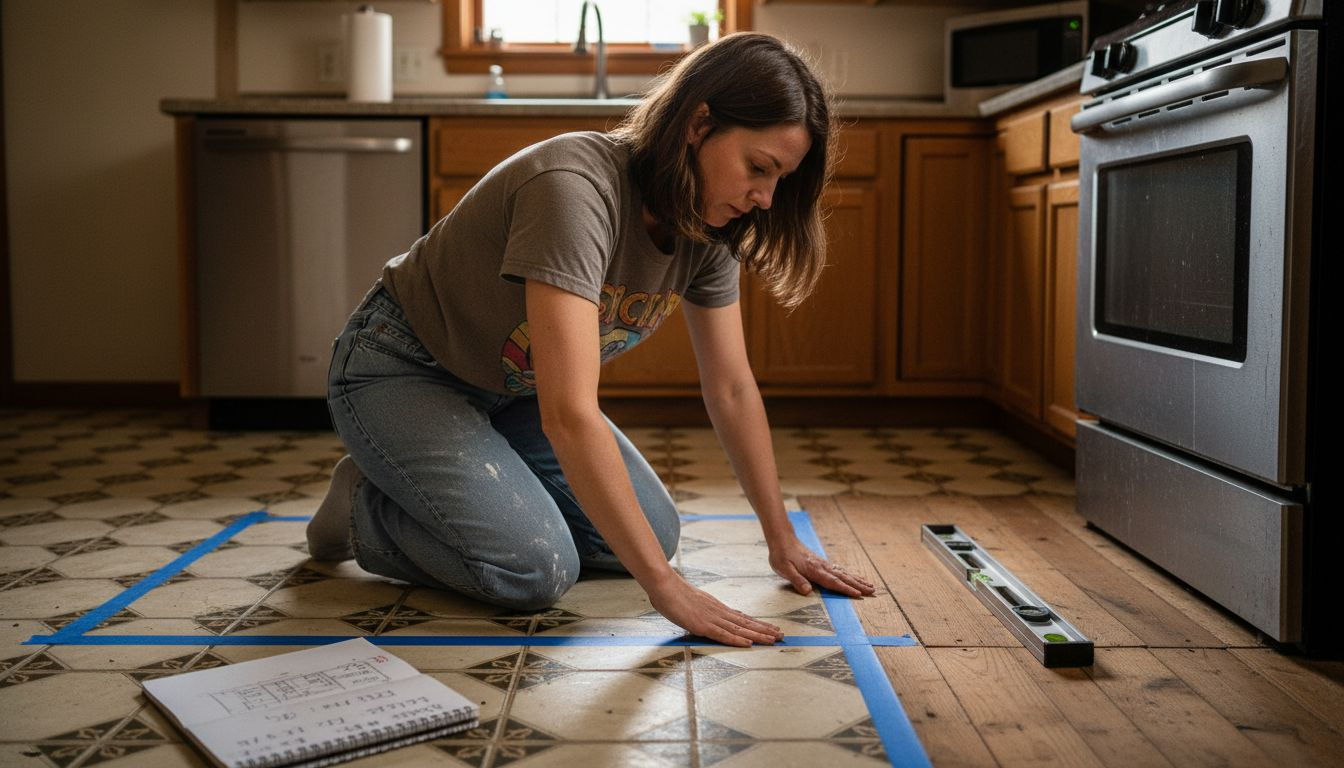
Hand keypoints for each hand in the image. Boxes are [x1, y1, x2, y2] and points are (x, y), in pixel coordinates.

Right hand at [647, 574, 783, 646]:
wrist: (664, 585)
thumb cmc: (675, 594)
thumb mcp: (696, 602)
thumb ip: (708, 610)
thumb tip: (718, 618)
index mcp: (718, 608)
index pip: (743, 618)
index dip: (759, 624)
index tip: (773, 629)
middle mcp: (719, 613)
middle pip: (746, 623)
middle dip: (765, 630)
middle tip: (782, 636)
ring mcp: (712, 619)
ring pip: (739, 630)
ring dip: (757, 635)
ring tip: (773, 640)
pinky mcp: (702, 625)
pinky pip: (722, 635)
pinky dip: (736, 640)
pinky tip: (748, 644)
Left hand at [769, 536, 876, 597]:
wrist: (782, 539)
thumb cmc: (782, 555)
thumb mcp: (784, 569)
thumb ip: (796, 580)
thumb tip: (807, 591)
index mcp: (814, 570)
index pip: (833, 582)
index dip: (846, 589)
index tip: (859, 594)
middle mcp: (822, 567)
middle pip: (843, 578)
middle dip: (858, 585)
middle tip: (872, 591)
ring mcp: (824, 564)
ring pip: (844, 573)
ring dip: (858, 580)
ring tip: (870, 586)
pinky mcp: (823, 563)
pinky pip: (840, 570)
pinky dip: (850, 574)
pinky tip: (855, 577)